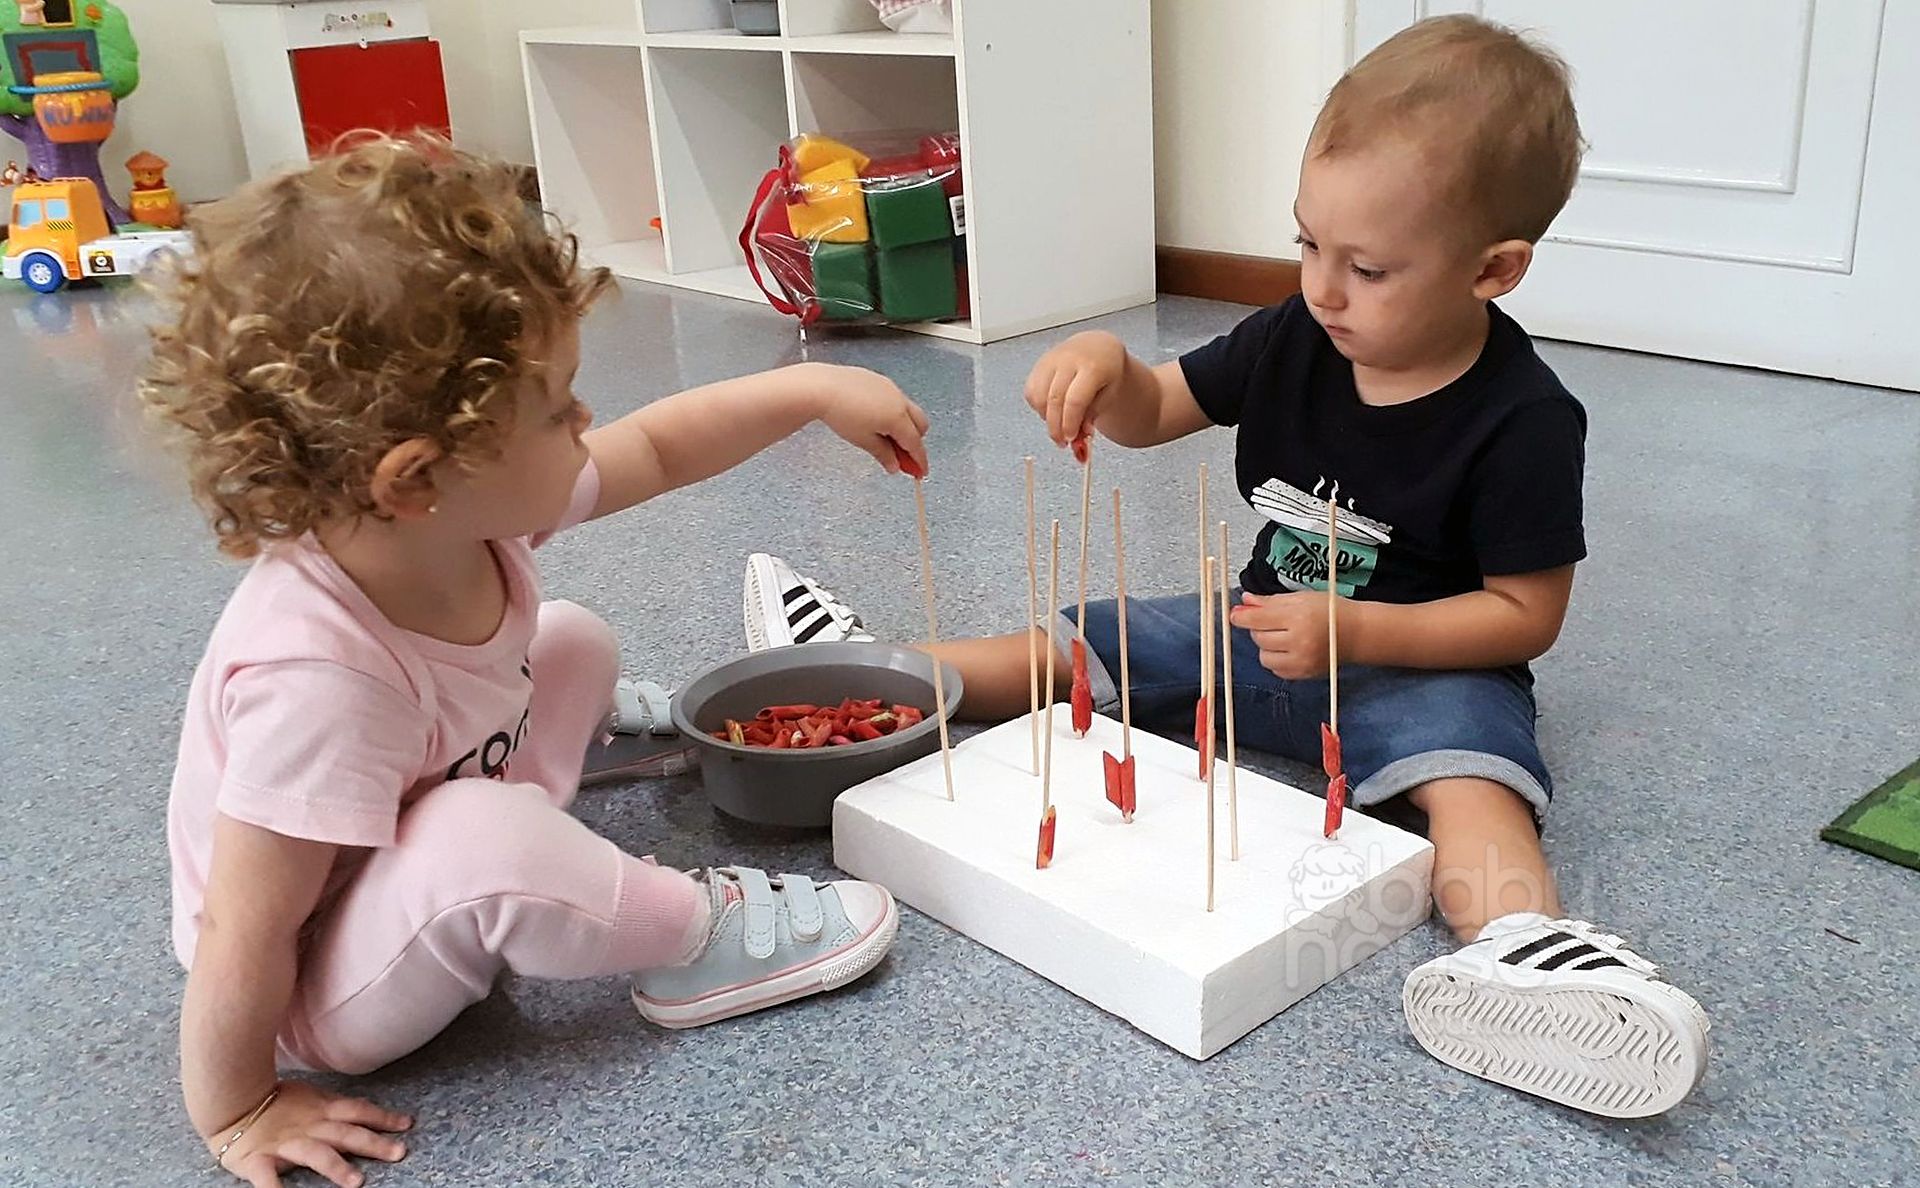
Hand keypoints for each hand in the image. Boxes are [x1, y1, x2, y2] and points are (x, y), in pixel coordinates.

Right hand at [208, 1080, 410, 1187]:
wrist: (232, 1100)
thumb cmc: (274, 1102)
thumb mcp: (311, 1096)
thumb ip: (334, 1106)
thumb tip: (363, 1111)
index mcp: (321, 1110)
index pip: (358, 1111)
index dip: (383, 1117)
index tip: (407, 1125)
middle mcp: (309, 1127)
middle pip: (346, 1134)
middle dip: (373, 1143)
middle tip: (399, 1152)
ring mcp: (284, 1144)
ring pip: (315, 1155)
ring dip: (337, 1167)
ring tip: (357, 1182)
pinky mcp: (259, 1160)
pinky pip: (267, 1178)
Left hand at [816, 365, 929, 475]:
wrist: (822, 387)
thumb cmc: (841, 412)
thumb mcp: (863, 441)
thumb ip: (883, 454)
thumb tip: (894, 465)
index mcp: (898, 417)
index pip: (915, 444)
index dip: (919, 461)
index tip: (920, 472)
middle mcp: (899, 400)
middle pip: (920, 425)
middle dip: (915, 442)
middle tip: (902, 457)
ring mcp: (890, 388)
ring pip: (908, 410)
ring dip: (904, 427)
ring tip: (886, 439)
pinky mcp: (879, 380)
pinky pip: (894, 399)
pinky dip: (893, 413)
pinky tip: (877, 420)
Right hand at [1024, 331, 1128, 447]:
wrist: (1096, 347)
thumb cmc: (1105, 371)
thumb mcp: (1109, 393)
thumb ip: (1092, 415)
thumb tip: (1079, 439)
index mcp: (1092, 366)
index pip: (1075, 400)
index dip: (1070, 423)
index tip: (1071, 438)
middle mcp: (1069, 359)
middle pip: (1054, 400)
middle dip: (1056, 427)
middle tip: (1062, 443)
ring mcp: (1051, 360)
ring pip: (1038, 397)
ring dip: (1046, 419)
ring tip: (1059, 426)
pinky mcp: (1039, 364)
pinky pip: (1031, 392)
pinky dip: (1038, 408)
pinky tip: (1051, 411)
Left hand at [1230, 591, 1334, 678]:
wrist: (1358, 634)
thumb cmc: (1331, 611)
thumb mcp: (1301, 598)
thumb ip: (1270, 602)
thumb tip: (1245, 602)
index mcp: (1299, 617)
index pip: (1258, 619)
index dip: (1241, 616)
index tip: (1234, 614)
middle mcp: (1300, 642)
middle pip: (1259, 638)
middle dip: (1259, 628)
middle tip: (1273, 621)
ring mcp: (1302, 661)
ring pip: (1264, 657)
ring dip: (1266, 646)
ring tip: (1283, 636)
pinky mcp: (1304, 675)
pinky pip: (1276, 670)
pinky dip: (1277, 659)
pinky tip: (1290, 649)